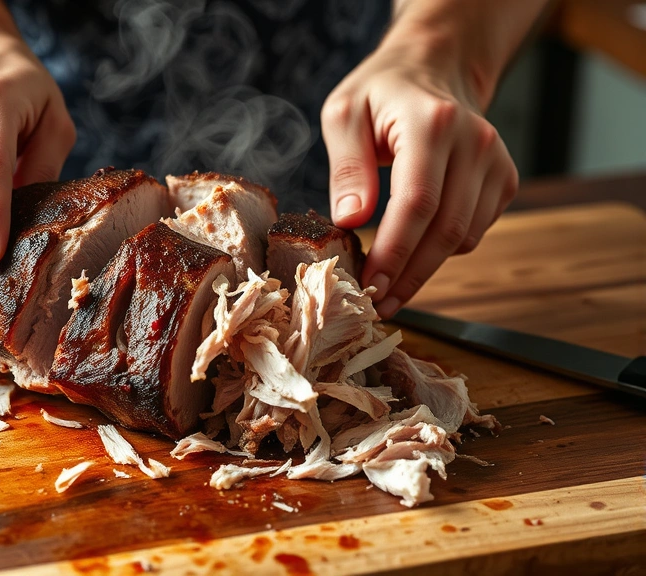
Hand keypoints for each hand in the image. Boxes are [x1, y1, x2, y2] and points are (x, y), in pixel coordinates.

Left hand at [321, 25, 518, 318]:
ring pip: (464, 238)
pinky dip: (444, 250)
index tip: (369, 285)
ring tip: (388, 285)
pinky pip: (474, 231)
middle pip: (446, 230)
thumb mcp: (344, 114)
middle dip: (409, 275)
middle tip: (377, 303)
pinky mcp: (504, 179)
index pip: (417, 203)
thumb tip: (351, 221)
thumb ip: (346, 167)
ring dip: (425, 270)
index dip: (394, 253)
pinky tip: (413, 252)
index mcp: (433, 124)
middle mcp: (475, 142)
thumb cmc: (380, 92)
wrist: (433, 67)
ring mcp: (496, 161)